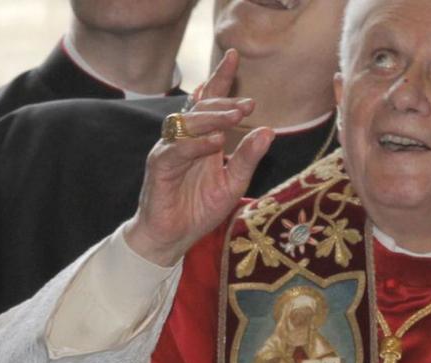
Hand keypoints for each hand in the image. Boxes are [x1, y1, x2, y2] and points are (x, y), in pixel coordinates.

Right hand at [125, 50, 275, 266]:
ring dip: (213, 118)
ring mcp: (170, 151)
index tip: (234, 55)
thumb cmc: (199, 210)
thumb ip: (249, 158)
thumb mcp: (234, 184)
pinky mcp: (159, 168)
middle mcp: (185, 139)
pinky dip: (197, 144)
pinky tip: (216, 142)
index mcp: (204, 139)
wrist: (171, 238)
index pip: (211, 101)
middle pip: (200, 107)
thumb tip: (270, 130)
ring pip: (187, 123)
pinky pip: (177, 150)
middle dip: (225, 102)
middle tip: (249, 105)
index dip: (221, 77)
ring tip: (237, 116)